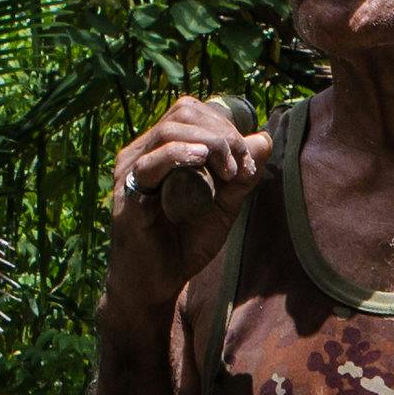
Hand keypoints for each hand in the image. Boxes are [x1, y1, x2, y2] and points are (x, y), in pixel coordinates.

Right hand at [103, 95, 265, 315]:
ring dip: (210, 144)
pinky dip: (179, 155)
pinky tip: (201, 161)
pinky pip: (151, 163)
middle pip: (183, 112)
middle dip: (222, 133)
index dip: (225, 125)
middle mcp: (140, 153)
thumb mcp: (223, 205)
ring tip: (229, 171)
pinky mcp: (128, 196)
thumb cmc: (184, 242)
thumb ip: (242, 175)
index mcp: (159, 149)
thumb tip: (264, 139)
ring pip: (170, 131)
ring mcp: (130, 172)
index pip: (191, 111)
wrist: (157, 283)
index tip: (247, 159)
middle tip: (241, 166)